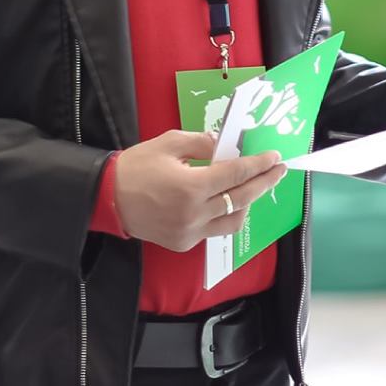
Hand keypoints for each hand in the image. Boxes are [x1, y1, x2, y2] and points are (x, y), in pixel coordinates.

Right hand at [111, 130, 285, 252]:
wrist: (106, 198)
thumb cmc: (136, 167)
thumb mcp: (169, 143)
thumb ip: (202, 143)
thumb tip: (227, 146)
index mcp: (191, 186)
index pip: (236, 174)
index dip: (259, 165)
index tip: (275, 157)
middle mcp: (195, 213)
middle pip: (243, 198)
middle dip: (264, 182)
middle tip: (278, 170)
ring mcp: (190, 232)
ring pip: (234, 221)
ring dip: (248, 203)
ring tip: (254, 186)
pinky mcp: (184, 243)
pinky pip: (215, 230)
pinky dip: (225, 215)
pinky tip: (227, 202)